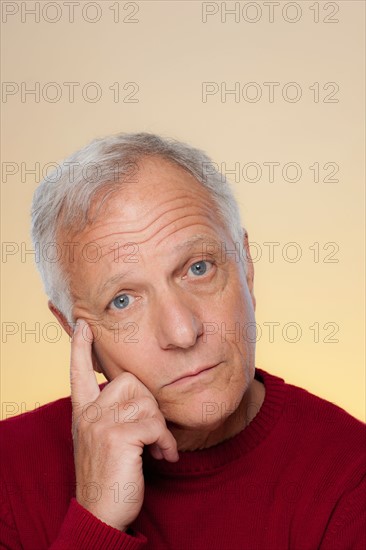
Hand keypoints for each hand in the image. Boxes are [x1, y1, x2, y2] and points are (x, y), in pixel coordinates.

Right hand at [70, 319, 178, 530]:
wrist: (100, 513)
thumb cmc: (108, 474)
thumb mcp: (102, 438)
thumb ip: (111, 414)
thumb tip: (140, 396)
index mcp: (83, 411)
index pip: (78, 371)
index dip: (81, 348)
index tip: (84, 326)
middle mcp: (88, 412)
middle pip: (131, 382)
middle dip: (149, 405)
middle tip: (152, 431)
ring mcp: (101, 423)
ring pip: (147, 402)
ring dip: (160, 427)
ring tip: (159, 447)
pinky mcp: (118, 436)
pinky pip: (155, 424)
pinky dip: (166, 441)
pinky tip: (164, 456)